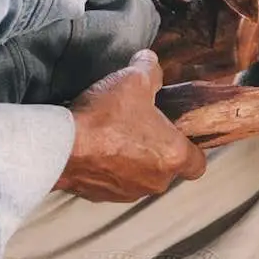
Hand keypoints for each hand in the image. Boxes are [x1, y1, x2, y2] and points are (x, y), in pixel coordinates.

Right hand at [53, 50, 206, 202]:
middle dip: (157, 148)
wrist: (60, 146)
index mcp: (172, 156)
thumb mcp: (134, 79)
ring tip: (115, 133)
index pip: (197, 164)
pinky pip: (113, 182)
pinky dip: (108, 167)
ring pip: (140, 176)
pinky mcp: (101, 197)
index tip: (179, 133)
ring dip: (132, 159)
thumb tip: (151, 62)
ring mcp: (127, 192)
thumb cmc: (105, 116)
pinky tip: (95, 146)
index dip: (191, 148)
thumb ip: (150, 69)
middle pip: (167, 168)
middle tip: (142, 124)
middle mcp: (155, 181)